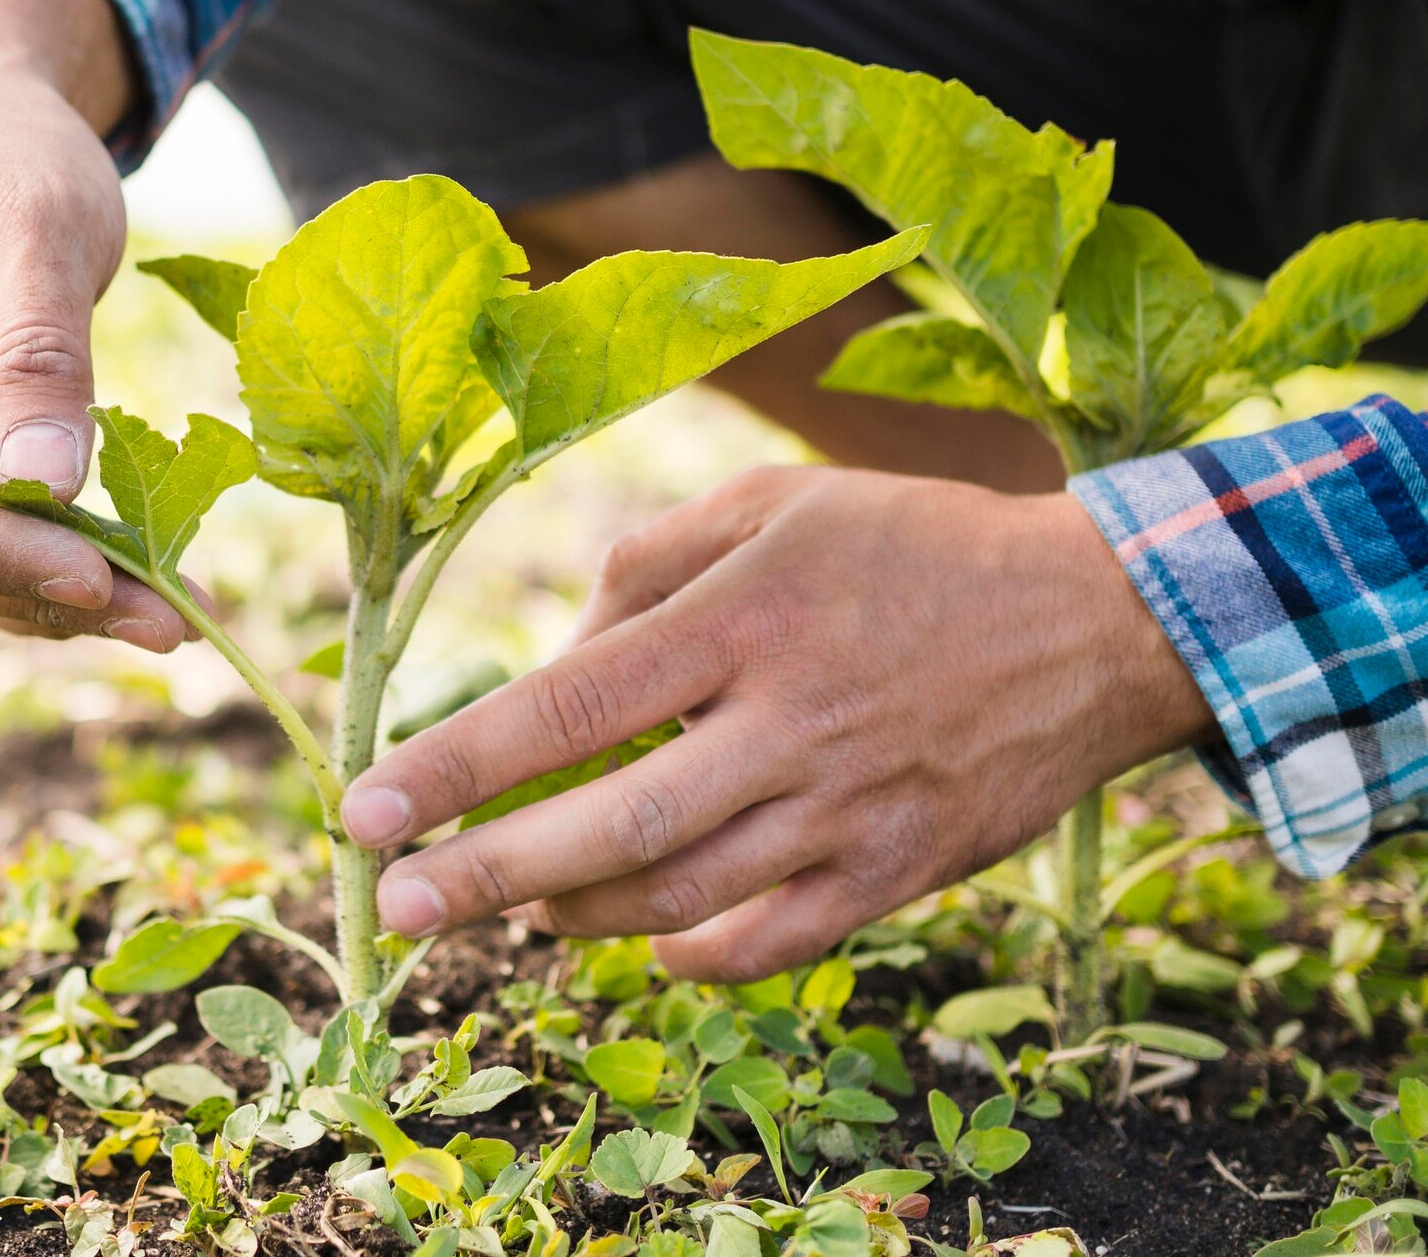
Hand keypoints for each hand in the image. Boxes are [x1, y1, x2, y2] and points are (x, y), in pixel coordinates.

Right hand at [0, 0, 187, 649]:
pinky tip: (145, 579)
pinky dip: (61, 555)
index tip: (96, 578)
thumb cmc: (2, 140)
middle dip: (40, 589)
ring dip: (56, 592)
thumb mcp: (38, 221)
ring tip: (172, 619)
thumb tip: (49, 487)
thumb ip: (37, 350)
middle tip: (168, 626)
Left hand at [340, 466, 1214, 981]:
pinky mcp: (895, 874)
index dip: (452, 767)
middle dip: (481, 876)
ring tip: (509, 904)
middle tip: (394, 906)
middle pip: (608, 827)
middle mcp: (788, 723)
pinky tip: (638, 938)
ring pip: (678, 899)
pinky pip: (768, 945)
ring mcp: (845, 811)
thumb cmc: (911, 546)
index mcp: (744, 618)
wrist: (1096, 622)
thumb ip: (647, 570)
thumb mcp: (775, 505)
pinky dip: (686, 954)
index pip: (565, 709)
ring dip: (572, 914)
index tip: (363, 810)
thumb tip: (555, 666)